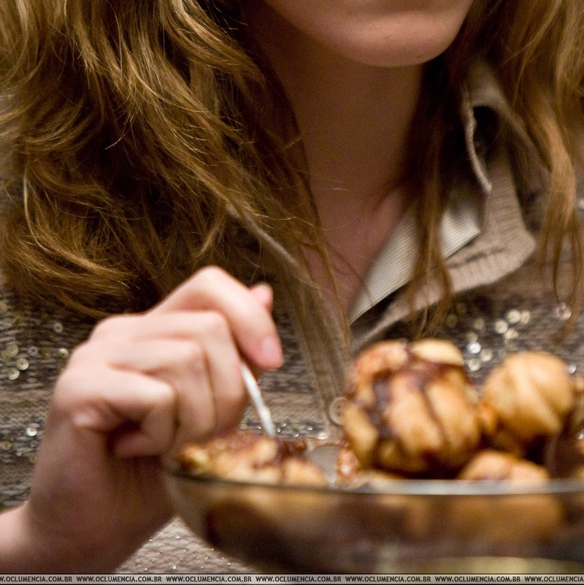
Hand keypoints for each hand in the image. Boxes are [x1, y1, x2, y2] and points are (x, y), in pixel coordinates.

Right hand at [0, 267, 281, 571]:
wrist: (87, 531)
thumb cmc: (146, 476)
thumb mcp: (209, 412)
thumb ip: (232, 356)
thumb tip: (264, 293)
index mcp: (152, 329)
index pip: (209, 285)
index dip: (248, 316)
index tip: (271, 362)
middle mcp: (121, 332)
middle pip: (209, 327)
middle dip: (227, 392)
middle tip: (201, 434)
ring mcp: (95, 356)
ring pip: (186, 359)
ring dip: (194, 419)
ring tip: (165, 446)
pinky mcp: (79, 388)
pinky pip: (155, 396)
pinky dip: (161, 434)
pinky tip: (135, 449)